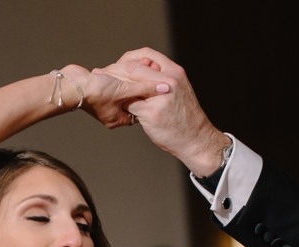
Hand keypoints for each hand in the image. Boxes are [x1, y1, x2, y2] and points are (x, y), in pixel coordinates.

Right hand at [61, 64, 168, 129]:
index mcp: (117, 119)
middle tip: (150, 73)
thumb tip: (165, 88)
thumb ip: (145, 88)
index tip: (158, 86)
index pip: (140, 110)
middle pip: (132, 100)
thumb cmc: (96, 92)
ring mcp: (103, 102)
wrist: (70, 84)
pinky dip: (119, 76)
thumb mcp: (125, 90)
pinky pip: (113, 83)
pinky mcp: (97, 90)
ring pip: (123, 90)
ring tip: (136, 67)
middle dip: (140, 86)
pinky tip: (121, 67)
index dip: (149, 97)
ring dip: (129, 78)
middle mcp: (110, 113)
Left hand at [94, 48, 229, 176]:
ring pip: (129, 84)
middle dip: (115, 70)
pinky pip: (130, 104)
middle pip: (134, 67)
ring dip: (113, 86)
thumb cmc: (185, 117)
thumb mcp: (179, 91)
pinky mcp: (152, 113)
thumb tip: (142, 75)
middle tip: (102, 74)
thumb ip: (162, 80)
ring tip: (103, 87)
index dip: (129, 58)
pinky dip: (121, 103)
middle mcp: (168, 81)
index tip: (119, 64)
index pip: (147, 54)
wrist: (196, 139)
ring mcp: (160, 96)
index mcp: (174, 72)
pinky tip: (114, 106)